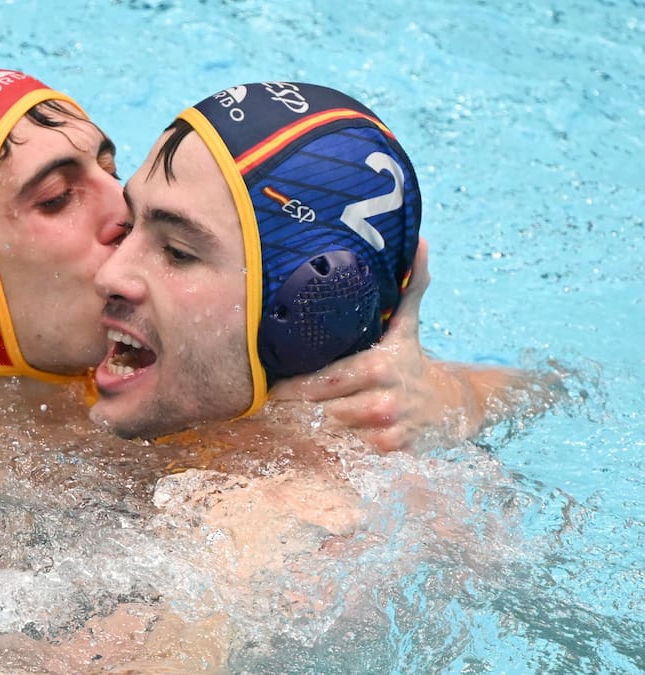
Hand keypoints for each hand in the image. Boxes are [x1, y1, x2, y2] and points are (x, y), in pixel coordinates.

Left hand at [270, 240, 478, 451]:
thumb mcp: (407, 323)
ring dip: (314, 425)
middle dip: (298, 406)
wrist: (451, 404)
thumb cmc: (410, 359)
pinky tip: (324, 436)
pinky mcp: (391, 450)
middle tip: (273, 402)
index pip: (323, 379)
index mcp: (380, 365)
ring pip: (334, 429)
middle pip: (323, 407)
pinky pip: (350, 448)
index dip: (293, 385)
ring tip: (292, 417)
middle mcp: (384, 398)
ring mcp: (388, 427)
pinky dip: (337, 443)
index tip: (271, 386)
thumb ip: (408, 285)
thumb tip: (421, 241)